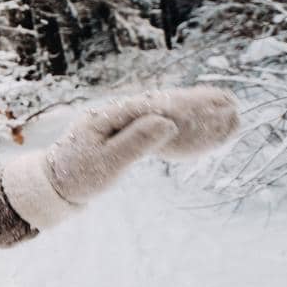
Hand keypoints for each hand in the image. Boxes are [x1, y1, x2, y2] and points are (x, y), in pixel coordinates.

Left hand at [3, 86, 239, 227]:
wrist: (54, 184)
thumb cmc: (77, 175)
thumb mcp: (106, 163)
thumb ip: (136, 142)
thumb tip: (167, 122)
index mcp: (114, 114)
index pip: (160, 103)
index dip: (191, 103)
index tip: (218, 104)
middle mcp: (120, 112)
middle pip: (166, 102)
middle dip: (199, 102)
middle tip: (232, 102)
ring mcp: (122, 122)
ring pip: (164, 112)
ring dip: (193, 110)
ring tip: (225, 107)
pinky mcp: (125, 134)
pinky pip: (157, 125)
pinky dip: (180, 124)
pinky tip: (199, 126)